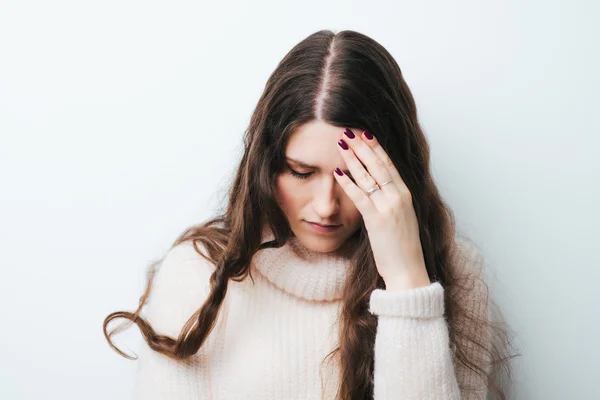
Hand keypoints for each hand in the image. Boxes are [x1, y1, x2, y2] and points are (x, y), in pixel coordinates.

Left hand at [333, 128, 430, 290]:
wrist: (408, 271)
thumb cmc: (402, 248)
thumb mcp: (402, 219)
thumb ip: (392, 202)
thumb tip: (380, 191)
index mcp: (406, 195)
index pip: (390, 165)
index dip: (377, 148)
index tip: (366, 134)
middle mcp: (399, 197)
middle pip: (379, 165)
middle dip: (363, 147)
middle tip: (349, 131)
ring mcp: (389, 207)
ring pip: (369, 177)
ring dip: (353, 159)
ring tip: (341, 144)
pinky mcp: (377, 220)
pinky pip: (360, 196)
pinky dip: (347, 182)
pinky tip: (337, 172)